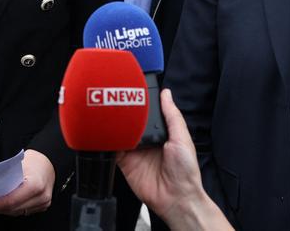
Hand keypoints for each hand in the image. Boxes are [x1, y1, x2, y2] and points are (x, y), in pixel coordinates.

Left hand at [0, 149, 54, 216]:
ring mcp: (43, 204)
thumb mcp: (18, 165)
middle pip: (11, 209)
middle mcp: (41, 198)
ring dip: (0, 210)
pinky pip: (22, 211)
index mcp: (35, 186)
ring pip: (16, 212)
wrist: (49, 161)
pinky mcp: (42, 206)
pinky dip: (9, 208)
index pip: (9, 202)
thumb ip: (5, 178)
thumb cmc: (34, 160)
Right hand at [116, 89, 230, 230]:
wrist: (176, 198)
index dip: (140, 104)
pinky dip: (107, 142)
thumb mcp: (182, 138)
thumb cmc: (185, 171)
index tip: (131, 91)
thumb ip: (172, 116)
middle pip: (131, 122)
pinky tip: (104, 133)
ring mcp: (134, 151)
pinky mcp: (125, 163)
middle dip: (123, 113)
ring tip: (106, 113)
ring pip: (119, 133)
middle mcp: (146, 141)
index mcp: (161, 133)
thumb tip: (167, 94)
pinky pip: (112, 149)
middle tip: (113, 99)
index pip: (147, 114)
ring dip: (114, 125)